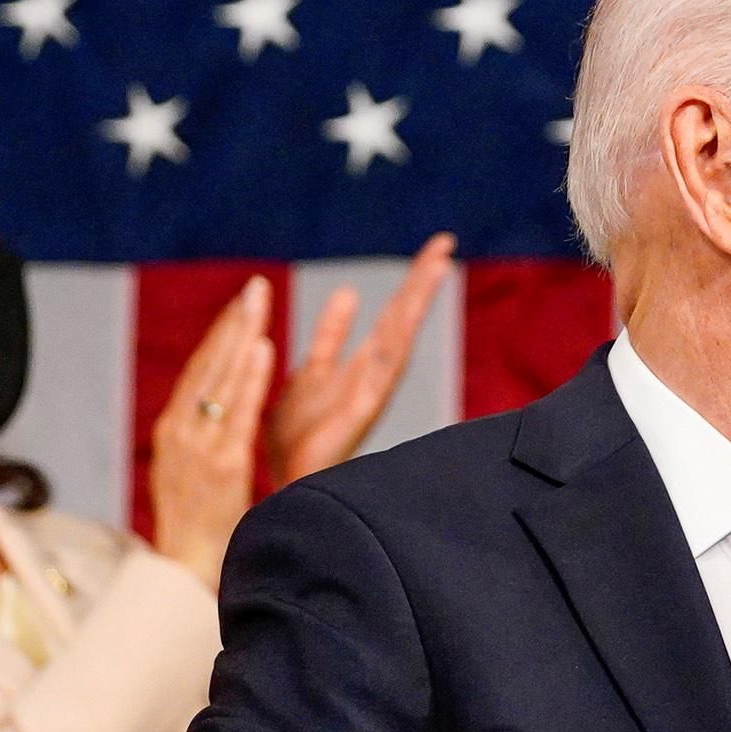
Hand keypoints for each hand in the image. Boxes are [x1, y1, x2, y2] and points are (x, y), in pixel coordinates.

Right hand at [146, 277, 275, 590]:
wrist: (186, 578)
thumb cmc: (195, 530)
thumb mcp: (188, 473)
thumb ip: (199, 438)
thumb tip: (210, 406)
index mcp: (172, 433)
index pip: (198, 372)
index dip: (220, 336)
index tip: (241, 305)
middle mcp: (180, 435)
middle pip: (207, 367)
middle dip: (232, 324)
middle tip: (255, 287)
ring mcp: (199, 450)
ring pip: (221, 381)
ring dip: (241, 337)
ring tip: (260, 302)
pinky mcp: (222, 467)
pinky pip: (238, 414)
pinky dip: (250, 378)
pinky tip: (265, 349)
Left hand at [266, 234, 455, 484]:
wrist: (286, 490)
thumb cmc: (296, 441)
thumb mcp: (311, 373)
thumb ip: (332, 337)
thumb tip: (347, 291)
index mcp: (361, 367)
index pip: (393, 315)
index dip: (413, 282)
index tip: (436, 248)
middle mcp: (373, 377)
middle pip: (403, 319)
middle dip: (422, 281)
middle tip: (444, 241)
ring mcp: (372, 393)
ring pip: (400, 336)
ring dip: (417, 300)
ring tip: (437, 264)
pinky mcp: (362, 411)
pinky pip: (383, 368)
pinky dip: (397, 338)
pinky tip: (409, 312)